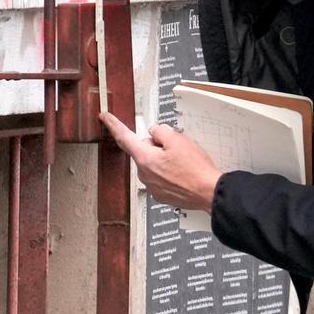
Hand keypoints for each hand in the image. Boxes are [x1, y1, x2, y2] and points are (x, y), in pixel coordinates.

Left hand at [101, 111, 221, 211]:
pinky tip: (183, 173)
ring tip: (183, 163)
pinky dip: (169, 172)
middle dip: (156, 146)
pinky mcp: (162, 195)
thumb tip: (155, 134)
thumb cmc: (196, 170)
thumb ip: (159, 131)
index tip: (104, 118)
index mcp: (145, 159)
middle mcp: (145, 175)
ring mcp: (153, 187)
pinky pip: (160, 177)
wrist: (209, 193)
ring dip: (164, 160)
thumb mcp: (177, 139)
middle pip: (143, 151)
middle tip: (175, 148)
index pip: (123, 137)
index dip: (113, 124)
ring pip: (153, 164)